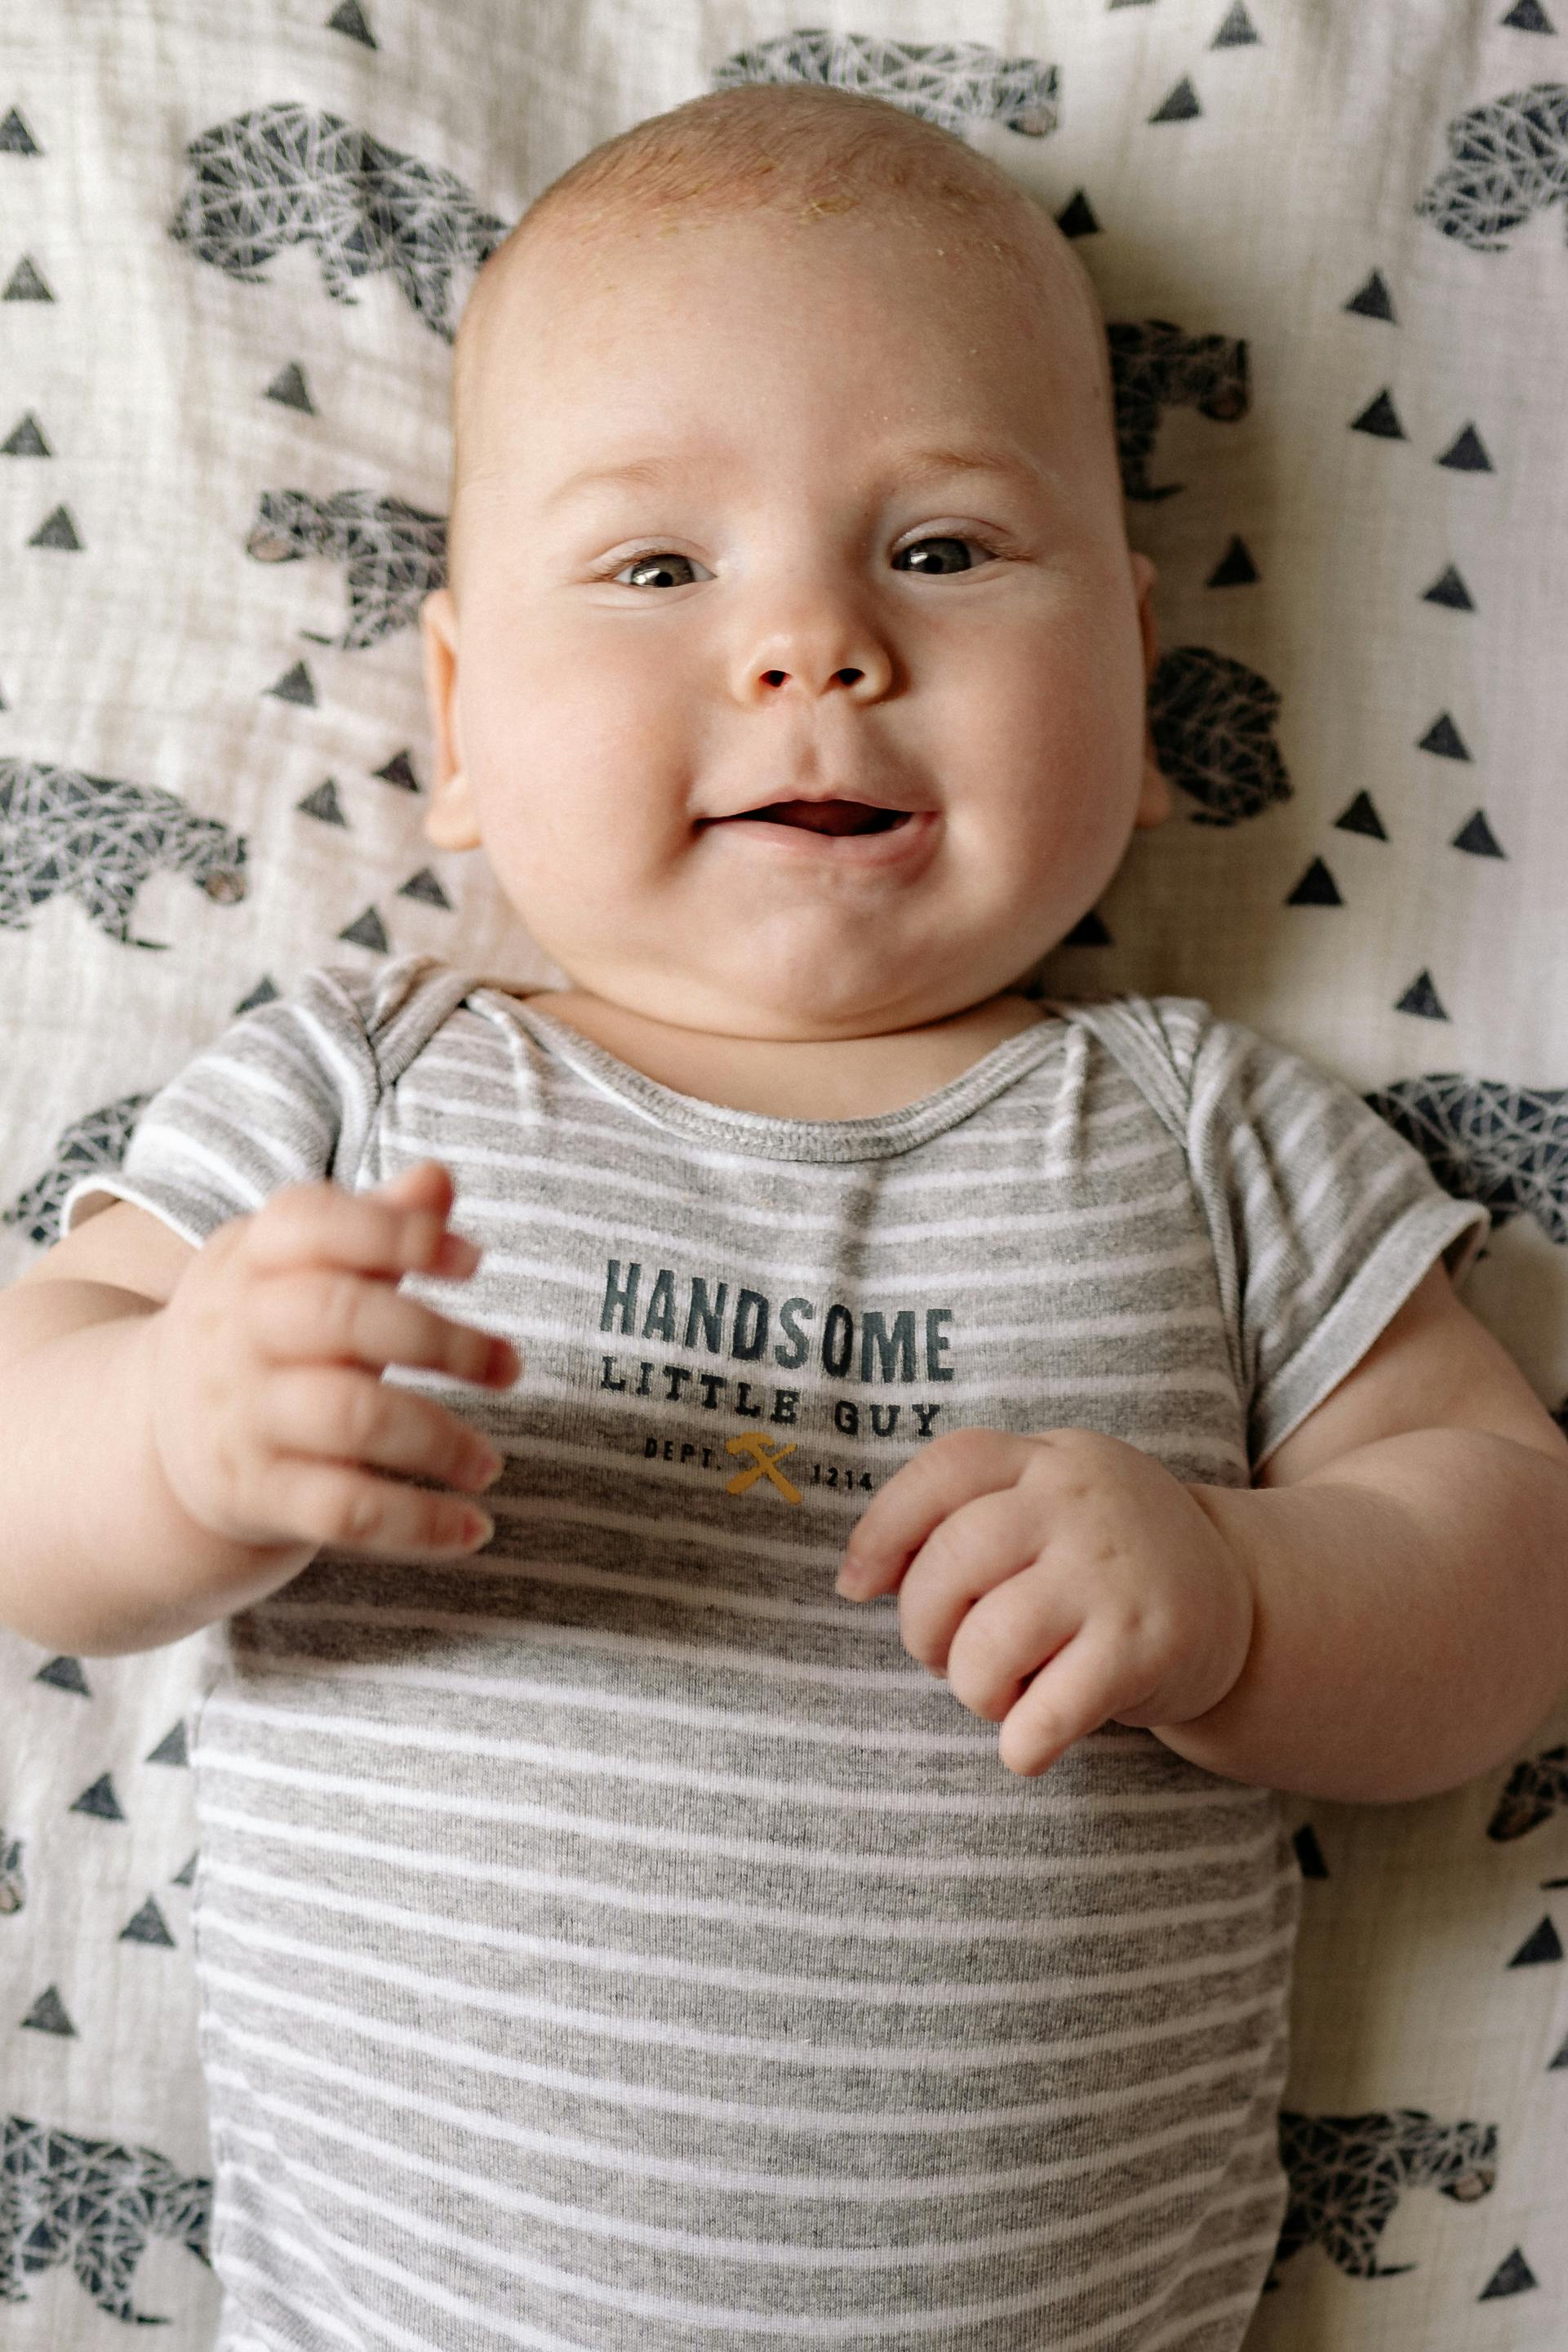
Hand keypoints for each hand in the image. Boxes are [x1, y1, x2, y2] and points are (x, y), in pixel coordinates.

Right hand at [146, 1160, 522, 1580]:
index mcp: (252, 1256)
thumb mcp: (305, 1267)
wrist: (161, 1441)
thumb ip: (377, 1223)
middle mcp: (236, 1329)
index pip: (312, 1221)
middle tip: (509, 1367)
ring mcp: (241, 1415)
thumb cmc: (272, 1332)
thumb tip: (440, 1179)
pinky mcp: (253, 1494)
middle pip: (340, 1317)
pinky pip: (343, 1511)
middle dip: (441, 1340)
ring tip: (489, 1462)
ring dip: (440, 1440)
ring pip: (349, 1418)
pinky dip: (417, 1525)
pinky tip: (473, 1528)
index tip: (473, 1261)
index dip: (399, 1232)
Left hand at [834, 1426, 1254, 1776]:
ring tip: (1001, 1692)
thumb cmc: (1104, 1559)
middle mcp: (1081, 1503)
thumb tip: (855, 1579)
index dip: (882, 1531)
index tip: (857, 1587)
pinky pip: (1046, 1714)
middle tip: (945, 1654)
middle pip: (951, 1562)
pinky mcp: (1146, 1648)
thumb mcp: (1049, 1502)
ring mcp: (1115, 1574)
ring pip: (987, 1645)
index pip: (944, 1471)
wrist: (1243, 1600)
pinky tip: (1031, 1742)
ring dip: (973, 1690)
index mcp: (1047, 1460)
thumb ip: (962, 1517)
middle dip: (923, 1627)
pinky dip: (1021, 1744)